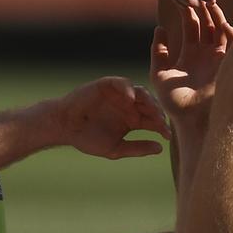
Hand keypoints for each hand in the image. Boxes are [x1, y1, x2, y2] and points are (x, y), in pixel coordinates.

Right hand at [51, 77, 168, 159]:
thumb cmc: (87, 139)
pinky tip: (132, 99)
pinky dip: (128, 89)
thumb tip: (160, 148)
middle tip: (162, 122)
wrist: (65, 127)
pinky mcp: (108, 85)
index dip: (161, 128)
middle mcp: (130, 106)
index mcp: (134, 120)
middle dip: (158, 114)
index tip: (167, 136)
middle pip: (151, 106)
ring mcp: (120, 94)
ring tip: (152, 110)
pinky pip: (122, 83)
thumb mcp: (115, 149)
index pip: (153, 122)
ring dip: (148, 100)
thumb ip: (136, 148)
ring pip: (141, 93)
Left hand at [150, 0, 232, 125]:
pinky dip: (230, 32)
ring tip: (209, 3)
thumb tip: (159, 28)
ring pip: (222, 29)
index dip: (187, 12)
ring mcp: (220, 58)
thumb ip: (158, 53)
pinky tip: (221, 24)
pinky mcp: (230, 65)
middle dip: (204, 9)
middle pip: (208, 24)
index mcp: (190, 54)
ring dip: (217, 16)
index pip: (192, 26)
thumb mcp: (160, 75)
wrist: (192, 120)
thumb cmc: (174, 102)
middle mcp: (206, 54)